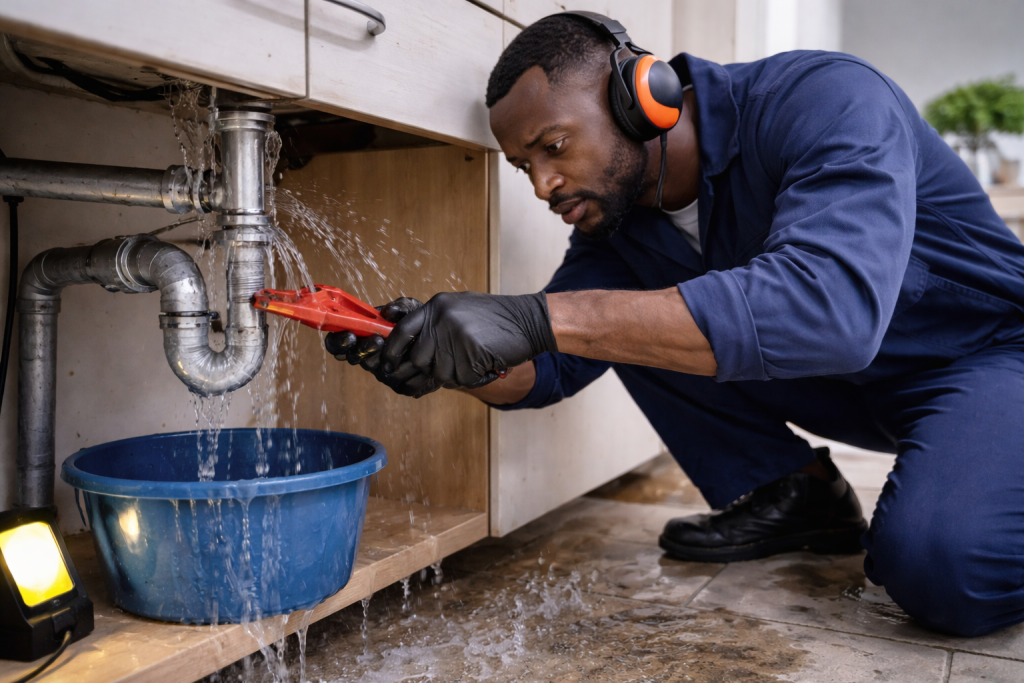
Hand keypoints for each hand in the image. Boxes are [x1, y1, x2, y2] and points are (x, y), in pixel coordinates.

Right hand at [324, 297, 446, 397]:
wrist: (445, 345)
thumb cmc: (422, 325)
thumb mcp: (413, 310)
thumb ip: (400, 307)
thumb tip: (387, 312)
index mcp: (363, 337)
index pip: (338, 343)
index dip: (338, 341)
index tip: (351, 335)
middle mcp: (369, 357)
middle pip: (354, 358)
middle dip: (364, 349)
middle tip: (378, 341)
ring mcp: (383, 372)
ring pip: (376, 371)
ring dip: (386, 359)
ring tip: (401, 349)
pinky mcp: (400, 386)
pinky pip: (399, 384)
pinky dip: (409, 372)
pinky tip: (417, 364)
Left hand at [382, 291, 556, 388]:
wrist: (529, 321)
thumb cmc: (493, 319)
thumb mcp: (457, 310)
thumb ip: (432, 324)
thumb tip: (404, 348)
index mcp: (436, 306)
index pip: (401, 331)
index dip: (392, 352)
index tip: (388, 365)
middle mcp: (442, 319)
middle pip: (419, 359)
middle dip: (432, 368)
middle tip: (454, 364)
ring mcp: (456, 336)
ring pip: (440, 373)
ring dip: (458, 373)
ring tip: (476, 359)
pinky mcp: (471, 354)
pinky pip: (462, 379)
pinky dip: (475, 377)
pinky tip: (487, 363)